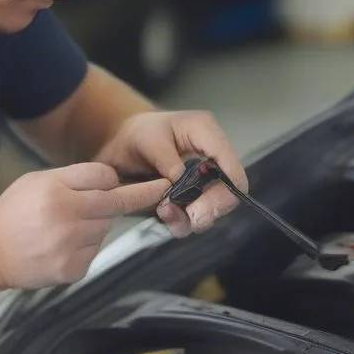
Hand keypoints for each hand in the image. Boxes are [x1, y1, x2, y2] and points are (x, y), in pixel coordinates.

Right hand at [0, 163, 168, 289]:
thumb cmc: (15, 212)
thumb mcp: (37, 180)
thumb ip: (74, 177)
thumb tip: (113, 181)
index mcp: (57, 192)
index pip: (105, 178)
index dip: (115, 179)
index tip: (151, 180)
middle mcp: (67, 218)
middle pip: (115, 203)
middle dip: (140, 196)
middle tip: (162, 189)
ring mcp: (71, 246)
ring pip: (105, 228)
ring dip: (97, 224)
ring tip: (65, 226)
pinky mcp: (74, 268)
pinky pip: (95, 250)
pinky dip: (86, 246)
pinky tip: (62, 245)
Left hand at [94, 110, 247, 236]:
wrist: (123, 142)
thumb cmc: (137, 133)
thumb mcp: (146, 138)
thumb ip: (165, 158)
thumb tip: (179, 180)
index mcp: (206, 132)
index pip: (230, 164)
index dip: (227, 188)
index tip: (204, 206)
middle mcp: (212, 156)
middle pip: (229, 191)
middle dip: (209, 208)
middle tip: (189, 216)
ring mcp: (205, 178)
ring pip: (214, 208)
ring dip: (193, 217)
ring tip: (166, 213)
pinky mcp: (195, 194)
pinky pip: (196, 215)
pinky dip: (183, 220)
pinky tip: (165, 216)